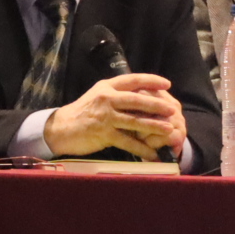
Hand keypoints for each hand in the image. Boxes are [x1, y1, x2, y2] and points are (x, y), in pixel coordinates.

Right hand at [44, 73, 184, 160]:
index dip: (151, 80)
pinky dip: (141, 148)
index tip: (167, 83)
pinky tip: (152, 153)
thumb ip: (116, 95)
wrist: (61, 129)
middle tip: (173, 109)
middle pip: (137, 100)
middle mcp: (106, 99)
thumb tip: (140, 95)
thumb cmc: (82, 113)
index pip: (132, 79)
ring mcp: (105, 116)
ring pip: (135, 121)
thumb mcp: (98, 97)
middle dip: (157, 105)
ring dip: (154, 126)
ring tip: (170, 130)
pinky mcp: (104, 134)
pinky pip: (127, 142)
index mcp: (106, 87)